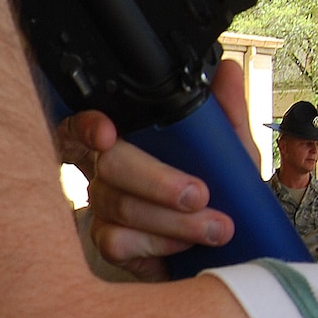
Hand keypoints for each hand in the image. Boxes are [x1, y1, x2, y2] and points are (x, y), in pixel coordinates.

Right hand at [66, 61, 255, 279]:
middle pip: (110, 164)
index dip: (87, 125)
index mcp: (129, 138)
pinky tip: (184, 245)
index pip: (86, 122)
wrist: (227, 245)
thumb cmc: (217, 191)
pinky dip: (158, 243)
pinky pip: (118, 241)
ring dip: (172, 219)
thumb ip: (226, 114)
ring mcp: (104, 207)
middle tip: (198, 194)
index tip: (108, 133)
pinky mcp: (110, 242)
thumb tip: (227, 72)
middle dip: (156, 180)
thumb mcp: (231, 151)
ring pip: (119, 205)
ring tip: (214, 227)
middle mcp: (108, 170)